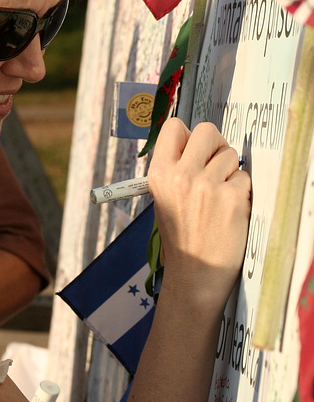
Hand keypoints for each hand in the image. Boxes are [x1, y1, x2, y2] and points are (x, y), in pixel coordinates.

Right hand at [147, 117, 250, 309]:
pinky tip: (229, 210)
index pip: (174, 127)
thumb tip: (198, 146)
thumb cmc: (180, 238)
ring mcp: (207, 186)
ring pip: (230, 154)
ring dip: (230, 172)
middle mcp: (180, 175)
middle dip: (215, 145)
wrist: (194, 274)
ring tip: (219, 197)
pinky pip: (244, 178)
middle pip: (207, 131)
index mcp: (158, 174)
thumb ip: (176, 170)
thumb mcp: (163, 199)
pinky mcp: (231, 198)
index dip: (188, 136)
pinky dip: (241, 191)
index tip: (194, 150)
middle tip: (215, 166)